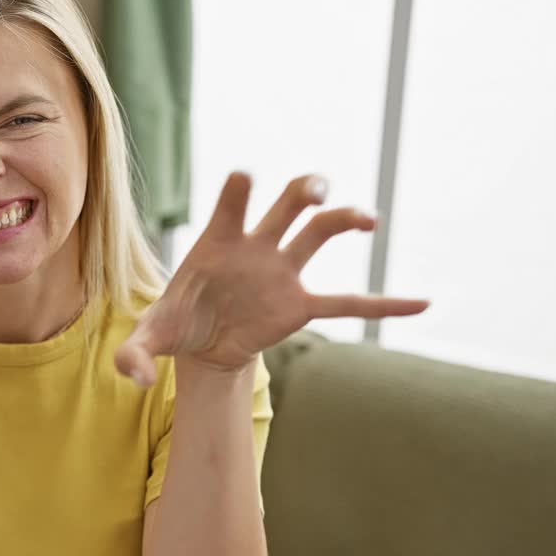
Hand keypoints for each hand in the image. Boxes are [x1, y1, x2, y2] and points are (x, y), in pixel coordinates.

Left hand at [115, 172, 429, 381]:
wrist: (199, 345)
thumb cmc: (174, 326)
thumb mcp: (148, 339)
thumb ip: (134, 354)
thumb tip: (133, 377)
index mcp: (218, 241)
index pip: (231, 202)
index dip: (238, 188)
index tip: (243, 177)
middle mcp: (256, 248)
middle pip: (287, 206)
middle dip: (305, 191)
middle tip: (318, 190)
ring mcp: (282, 273)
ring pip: (320, 235)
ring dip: (345, 220)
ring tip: (368, 219)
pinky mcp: (300, 305)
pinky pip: (347, 303)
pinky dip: (383, 303)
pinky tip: (422, 303)